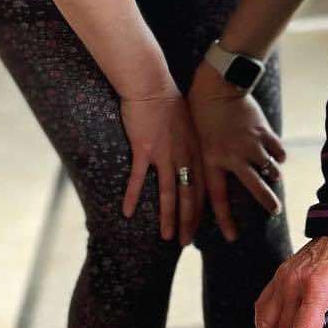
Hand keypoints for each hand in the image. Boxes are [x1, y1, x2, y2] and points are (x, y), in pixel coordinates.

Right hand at [119, 85, 203, 244]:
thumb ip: (189, 144)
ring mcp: (164, 154)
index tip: (199, 227)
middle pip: (190, 196)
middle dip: (189, 222)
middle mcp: (184, 156)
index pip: (202, 187)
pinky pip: (138, 179)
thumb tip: (188, 157)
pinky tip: (126, 212)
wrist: (151, 84)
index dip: (201, 209)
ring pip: (170, 193)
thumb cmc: (168, 100)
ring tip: (168, 238)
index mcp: (196, 151)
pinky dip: (132, 196)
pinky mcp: (144, 149)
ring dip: (169, 218)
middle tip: (186, 243)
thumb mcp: (188, 125)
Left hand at [187, 63, 286, 243]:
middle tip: (275, 212)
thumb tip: (211, 187)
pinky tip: (277, 157)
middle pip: (255, 188)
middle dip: (267, 203)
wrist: (217, 86)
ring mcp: (251, 144)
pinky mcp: (264, 132)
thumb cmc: (200, 114)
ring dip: (274, 177)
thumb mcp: (196, 143)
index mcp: (212, 161)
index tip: (232, 237)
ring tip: (274, 180)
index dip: (225, 221)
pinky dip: (279, 156)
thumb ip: (207, 165)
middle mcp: (233, 157)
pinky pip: (278, 151)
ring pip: (270, 170)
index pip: (218, 199)